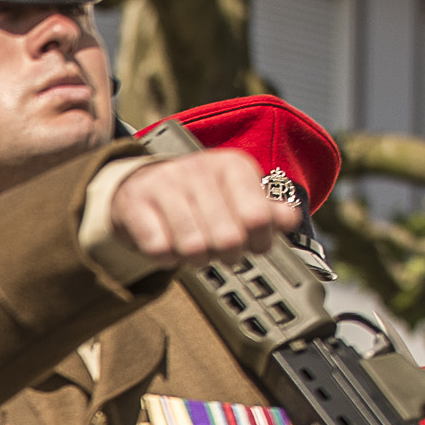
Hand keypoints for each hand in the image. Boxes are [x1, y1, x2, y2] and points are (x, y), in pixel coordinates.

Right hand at [106, 150, 300, 267]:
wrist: (139, 185)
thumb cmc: (195, 196)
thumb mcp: (237, 196)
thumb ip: (267, 210)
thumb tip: (288, 220)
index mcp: (232, 166)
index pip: (259, 217)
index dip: (260, 242)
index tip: (253, 244)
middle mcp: (199, 169)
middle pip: (228, 238)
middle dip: (227, 255)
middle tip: (221, 251)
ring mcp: (165, 183)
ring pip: (193, 246)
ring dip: (196, 259)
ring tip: (195, 250)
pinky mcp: (136, 202)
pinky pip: (160, 249)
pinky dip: (167, 258)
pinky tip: (169, 245)